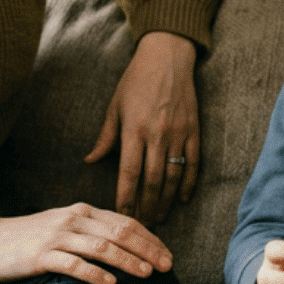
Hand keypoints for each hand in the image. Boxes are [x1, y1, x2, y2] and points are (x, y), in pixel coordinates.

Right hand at [0, 203, 172, 283]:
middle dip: (146, 249)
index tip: (167, 256)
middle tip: (166, 268)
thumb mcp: (65, 227)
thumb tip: (127, 247)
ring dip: (127, 260)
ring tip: (146, 274)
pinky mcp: (41, 256)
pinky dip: (93, 273)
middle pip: (119, 232)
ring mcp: (57, 237)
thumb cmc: (32, 238)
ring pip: (101, 246)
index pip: (125, 221)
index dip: (150, 239)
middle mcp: (73, 220)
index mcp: (82, 212)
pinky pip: (72, 264)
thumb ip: (92, 232)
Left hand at [85, 31, 198, 224]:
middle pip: (152, 181)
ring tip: (159, 218)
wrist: (167, 56)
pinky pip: (193, 163)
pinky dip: (188, 183)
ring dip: (165, 201)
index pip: (129, 173)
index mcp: (134, 129)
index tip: (122, 216)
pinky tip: (181, 199)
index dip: (126, 198)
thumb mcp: (114, 105)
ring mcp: (178, 133)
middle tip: (141, 227)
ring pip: (173, 176)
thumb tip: (89, 160)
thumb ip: (105, 137)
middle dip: (146, 207)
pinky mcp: (194, 130)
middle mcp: (157, 134)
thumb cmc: (135, 80)